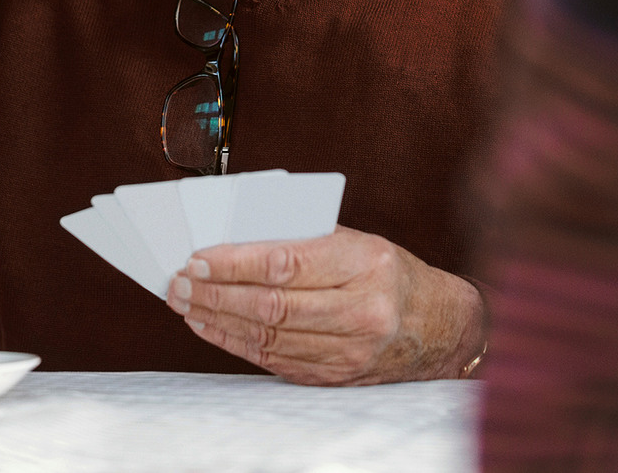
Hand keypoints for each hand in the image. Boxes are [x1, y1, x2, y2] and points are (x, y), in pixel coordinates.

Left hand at [166, 227, 485, 385]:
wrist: (439, 328)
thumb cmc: (389, 273)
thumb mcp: (357, 241)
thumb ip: (302, 239)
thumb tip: (233, 238)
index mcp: (367, 265)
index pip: (287, 264)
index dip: (235, 263)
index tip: (197, 257)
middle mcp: (362, 312)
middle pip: (272, 306)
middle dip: (215, 295)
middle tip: (178, 282)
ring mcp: (350, 352)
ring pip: (268, 337)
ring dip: (217, 321)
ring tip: (184, 303)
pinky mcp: (337, 378)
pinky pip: (275, 361)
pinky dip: (236, 344)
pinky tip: (211, 327)